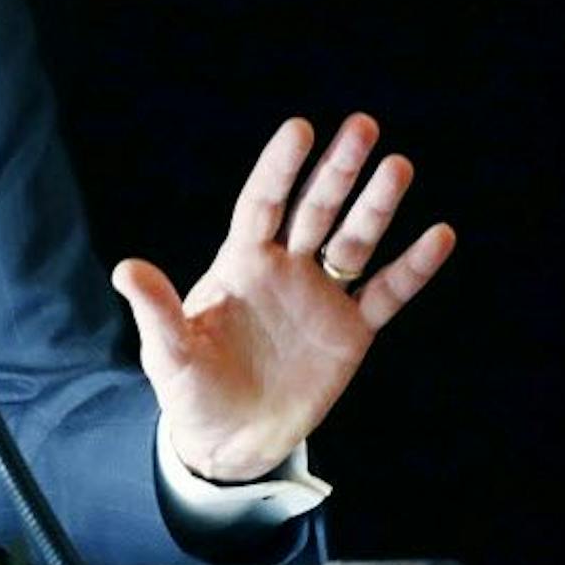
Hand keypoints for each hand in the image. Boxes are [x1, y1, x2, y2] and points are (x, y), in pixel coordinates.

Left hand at [112, 113, 454, 482]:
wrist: (229, 439)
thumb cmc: (191, 390)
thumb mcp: (168, 351)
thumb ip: (156, 309)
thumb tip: (125, 268)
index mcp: (240, 264)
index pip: (262, 204)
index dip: (279, 168)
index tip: (300, 129)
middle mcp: (284, 270)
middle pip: (314, 209)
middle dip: (337, 169)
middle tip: (363, 125)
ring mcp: (320, 298)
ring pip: (354, 240)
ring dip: (376, 205)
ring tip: (398, 166)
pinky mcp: (350, 332)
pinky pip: (387, 293)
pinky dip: (412, 268)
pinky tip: (439, 235)